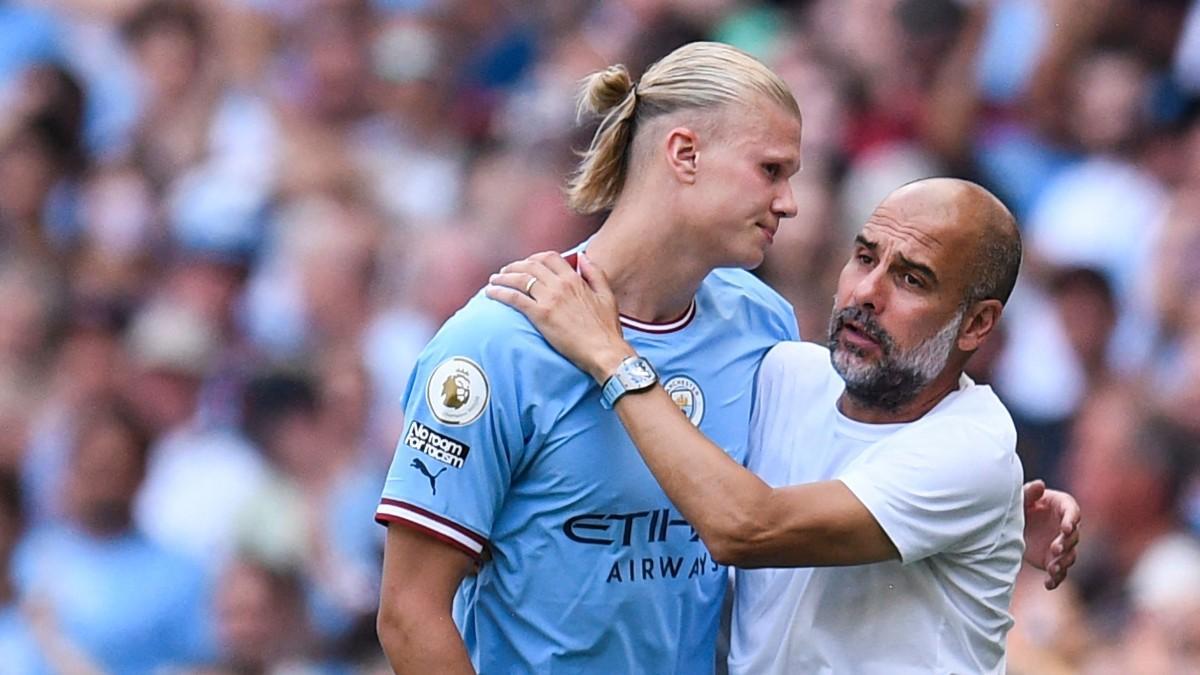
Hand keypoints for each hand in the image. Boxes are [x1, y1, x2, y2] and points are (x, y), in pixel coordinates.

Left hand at [486, 251, 634, 381]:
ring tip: (494, 281)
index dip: (534, 258)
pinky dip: (500, 293)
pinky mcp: (540, 315)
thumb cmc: (607, 328)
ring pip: (520, 279)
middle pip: (530, 266)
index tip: (526, 264)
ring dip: (503, 278)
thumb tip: (583, 256)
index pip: (549, 257)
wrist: (604, 351)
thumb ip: (595, 273)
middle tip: (504, 272)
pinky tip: (491, 293)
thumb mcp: (607, 295)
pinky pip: (514, 298)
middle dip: (514, 266)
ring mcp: (549, 299)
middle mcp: (560, 285)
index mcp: (575, 279)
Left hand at [1021, 480, 1080, 589]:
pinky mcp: (1052, 560)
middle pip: (1073, 538)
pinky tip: (1048, 584)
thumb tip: (1040, 484)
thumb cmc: (1019, 505)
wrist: (1011, 524)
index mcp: (1062, 507)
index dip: (1072, 520)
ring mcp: (1061, 545)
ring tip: (1052, 569)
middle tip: (1055, 549)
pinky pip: (1059, 571)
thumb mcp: (1021, 498)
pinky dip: (1055, 578)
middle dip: (1066, 544)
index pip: (1073, 513)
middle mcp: (1066, 528)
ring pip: (1069, 556)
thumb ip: (1029, 492)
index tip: (1066, 528)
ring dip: (1062, 563)